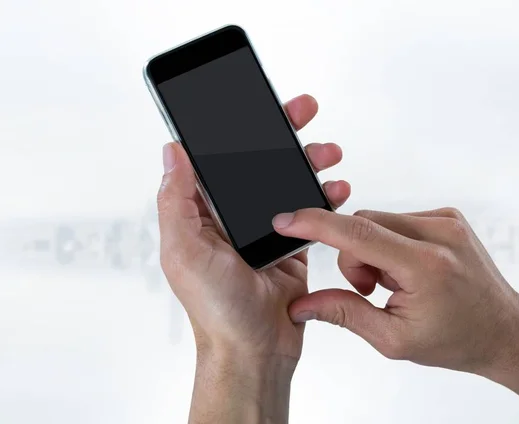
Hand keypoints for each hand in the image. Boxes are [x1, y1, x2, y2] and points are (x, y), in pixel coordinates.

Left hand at [157, 94, 349, 423]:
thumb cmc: (216, 309)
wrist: (256, 350)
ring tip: (329, 153)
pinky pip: (311, 211)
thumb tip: (173, 152)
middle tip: (304, 111)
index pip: (219, 158)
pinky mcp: (292, 244)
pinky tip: (338, 189)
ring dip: (309, 162)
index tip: (258, 106)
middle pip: (258, 162)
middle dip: (282, 134)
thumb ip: (177, 202)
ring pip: (288, 182)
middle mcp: (233, 216)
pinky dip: (325, 197)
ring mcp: (265, 228)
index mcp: (204, 213)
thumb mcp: (186, 253)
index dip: (238, 129)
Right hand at [273, 207, 518, 423]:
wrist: (504, 330)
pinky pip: (396, 220)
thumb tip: (302, 304)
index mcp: (425, 266)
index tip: (286, 220)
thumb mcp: (393, 339)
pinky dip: (390, 243)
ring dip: (372, 250)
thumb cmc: (456, 339)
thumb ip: (344, 313)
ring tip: (395, 283)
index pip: (357, 233)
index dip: (315, 223)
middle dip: (353, 256)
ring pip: (377, 220)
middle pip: (362, 224)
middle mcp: (439, 233)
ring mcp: (446, 220)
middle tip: (371, 289)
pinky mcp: (448, 216)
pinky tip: (409, 270)